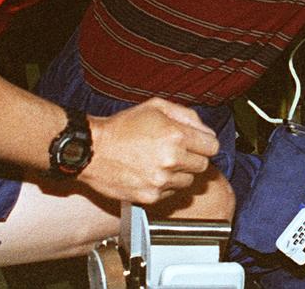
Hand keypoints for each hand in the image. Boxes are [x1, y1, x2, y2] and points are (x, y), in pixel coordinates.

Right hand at [80, 98, 219, 204]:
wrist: (92, 150)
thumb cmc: (121, 127)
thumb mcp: (155, 107)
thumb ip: (187, 115)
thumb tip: (205, 130)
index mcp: (176, 135)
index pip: (212, 146)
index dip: (205, 143)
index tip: (197, 143)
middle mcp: (171, 159)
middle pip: (203, 165)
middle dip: (193, 157)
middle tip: (176, 151)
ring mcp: (161, 181)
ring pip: (188, 181)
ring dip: (179, 173)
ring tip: (160, 162)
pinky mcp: (151, 197)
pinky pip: (171, 193)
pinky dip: (165, 185)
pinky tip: (150, 173)